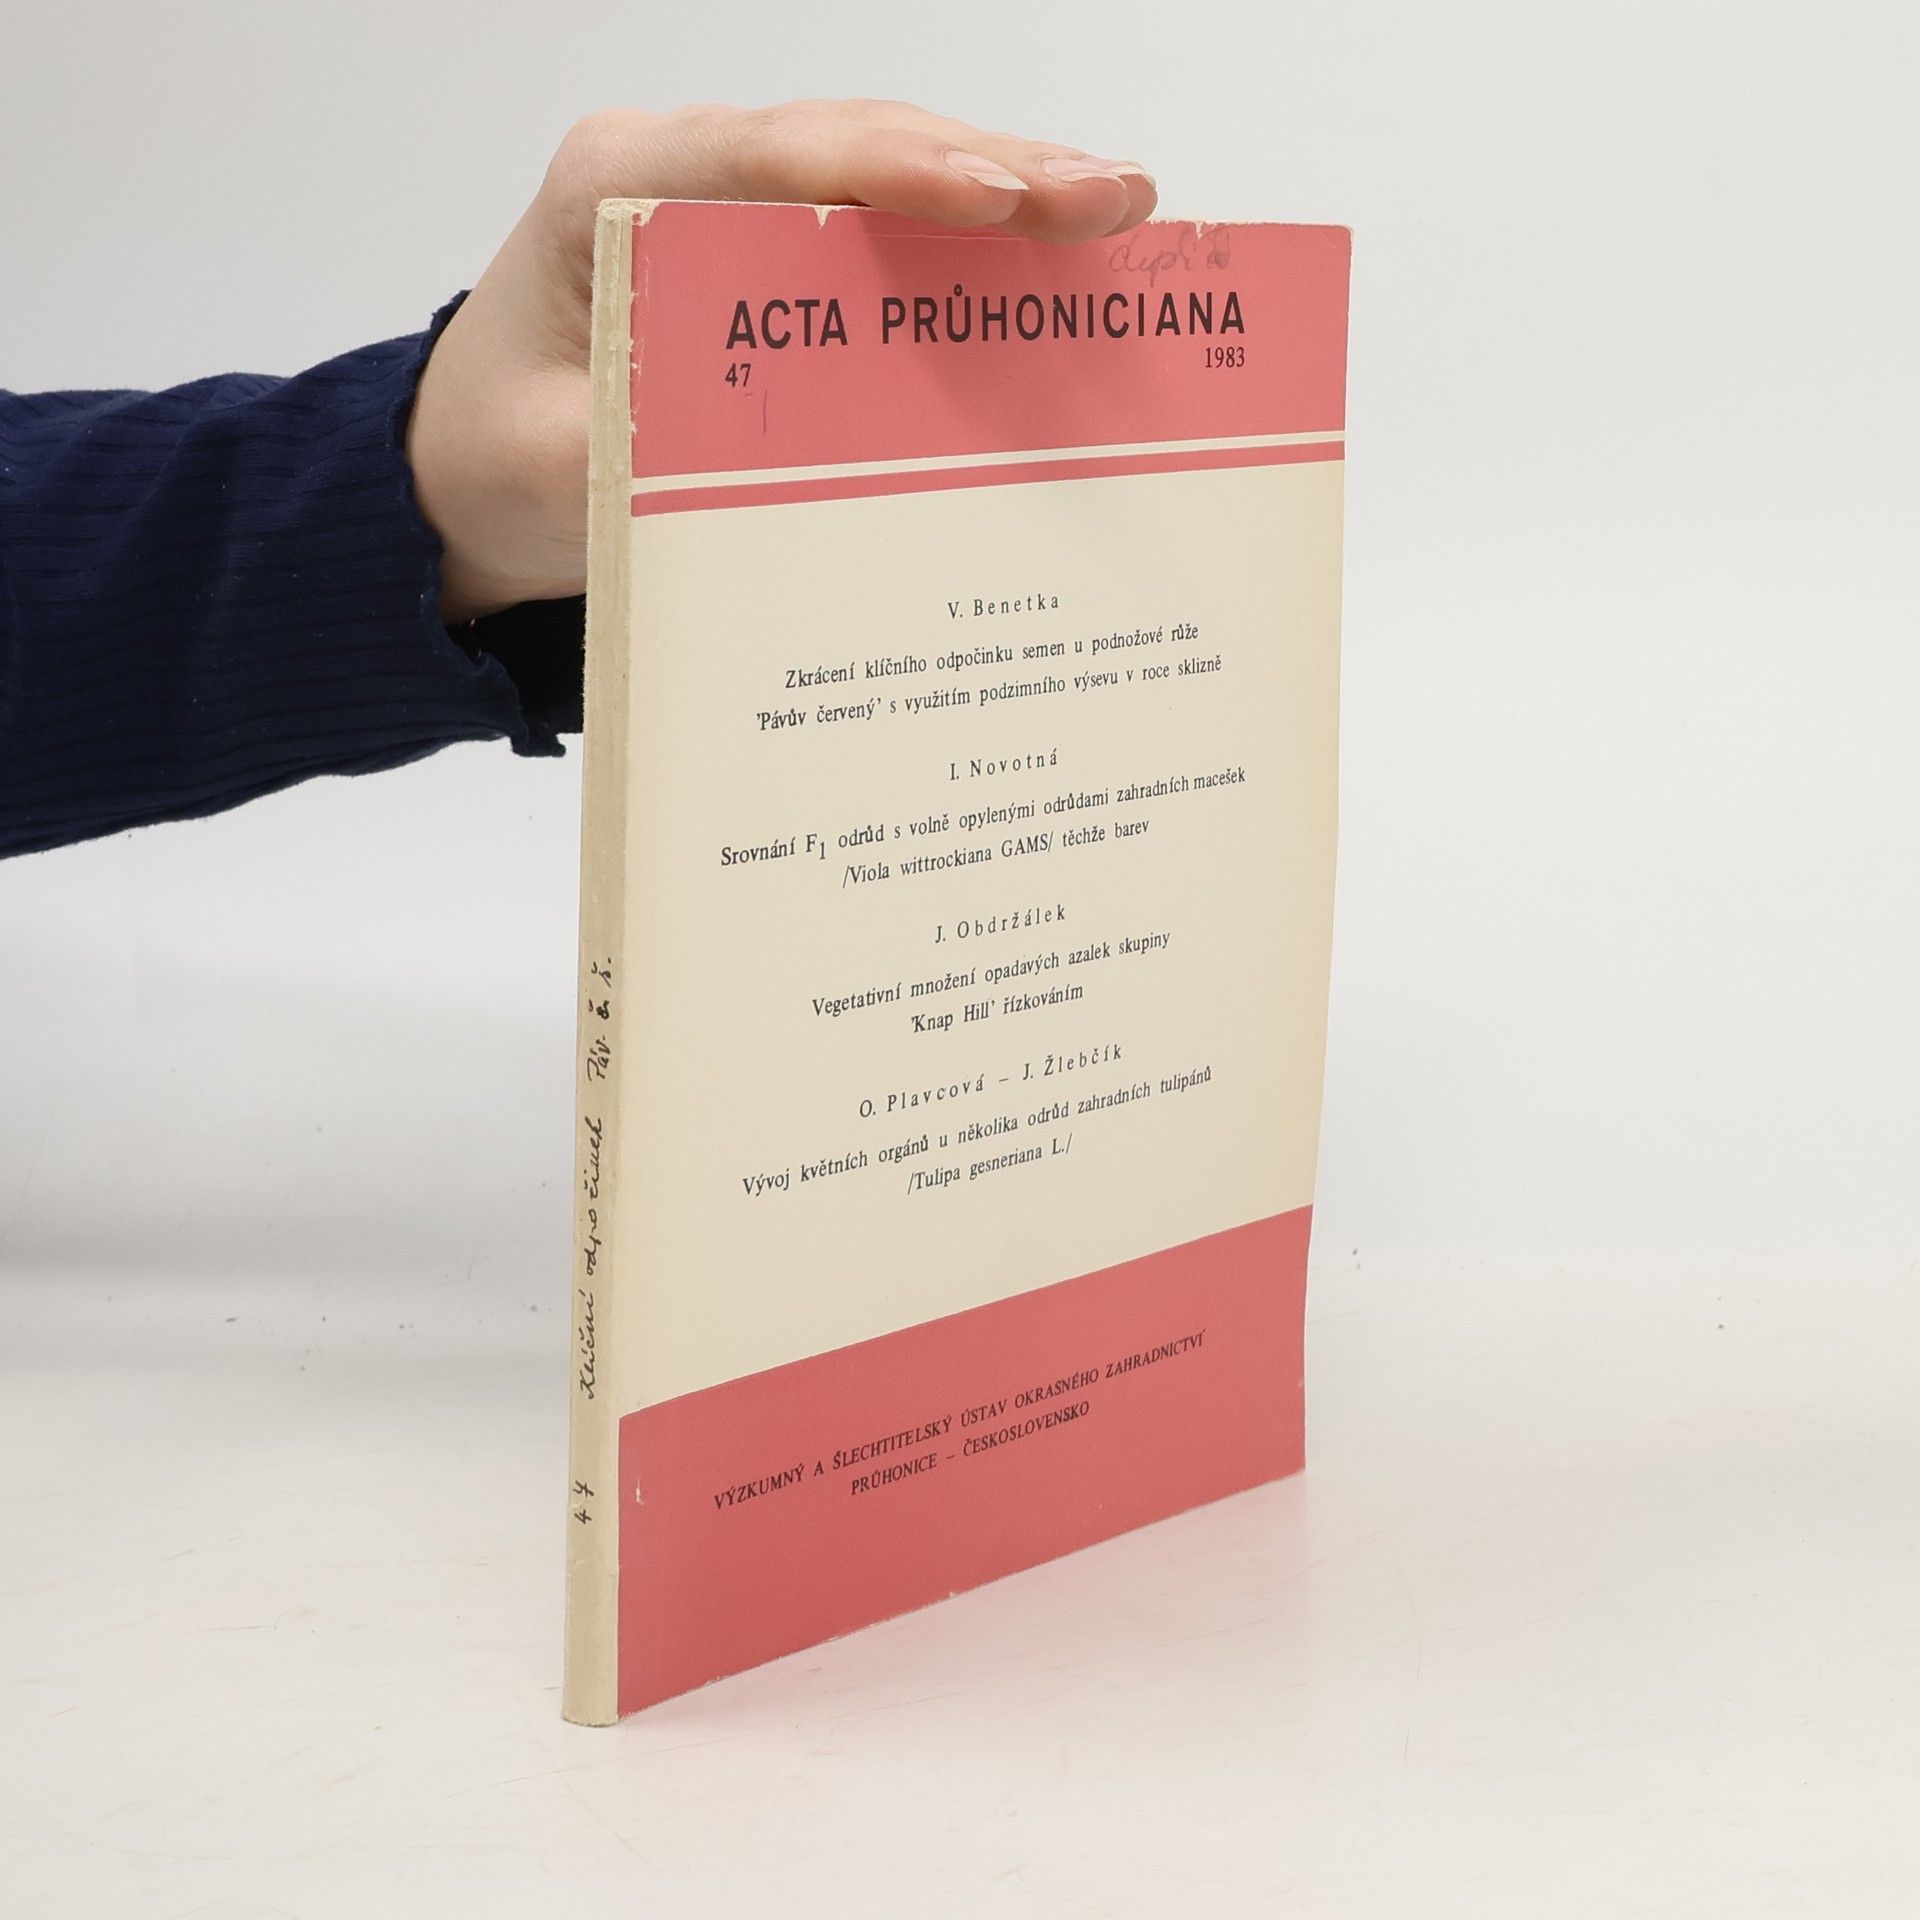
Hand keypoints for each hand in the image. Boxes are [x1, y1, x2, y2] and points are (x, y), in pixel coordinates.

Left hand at [406, 101, 1157, 622]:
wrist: (454, 472)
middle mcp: (675, 172)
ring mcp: (723, 203)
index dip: (897, 170)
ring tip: (1118, 212)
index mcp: (610, 190)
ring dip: (1000, 192)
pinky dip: (963, 243)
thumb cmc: (495, 460)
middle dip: (992, 168)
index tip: (1002, 194)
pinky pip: (873, 228)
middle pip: (852, 145)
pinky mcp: (759, 252)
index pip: (770, 157)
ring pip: (878, 173)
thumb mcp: (561, 475)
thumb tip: (798, 459)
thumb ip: (662, 451)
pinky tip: (1049, 256)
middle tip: (1117, 197)